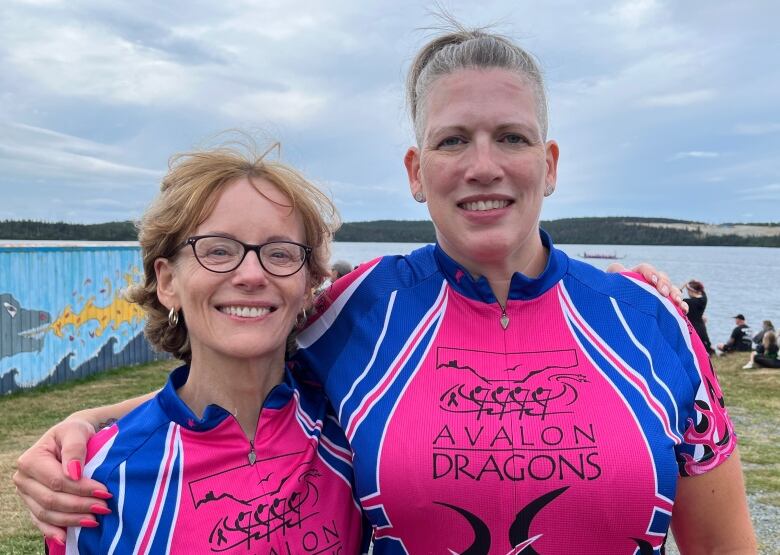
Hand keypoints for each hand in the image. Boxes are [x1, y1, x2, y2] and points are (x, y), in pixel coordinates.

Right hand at [13, 417, 108, 544]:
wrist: (71, 438)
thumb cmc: (74, 432)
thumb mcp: (76, 431)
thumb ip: (75, 448)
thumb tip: (73, 473)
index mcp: (31, 460)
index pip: (57, 481)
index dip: (81, 489)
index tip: (104, 492)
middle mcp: (23, 479)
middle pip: (51, 500)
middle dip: (79, 506)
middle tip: (104, 508)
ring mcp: (26, 494)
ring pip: (47, 514)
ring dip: (71, 520)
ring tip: (95, 520)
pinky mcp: (32, 504)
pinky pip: (41, 521)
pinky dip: (53, 531)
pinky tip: (66, 538)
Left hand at [606, 262, 687, 312]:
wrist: (609, 323)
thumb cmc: (604, 308)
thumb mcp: (605, 297)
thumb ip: (611, 289)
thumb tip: (617, 282)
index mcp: (626, 277)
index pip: (639, 269)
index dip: (647, 272)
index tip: (652, 281)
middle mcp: (641, 281)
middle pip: (657, 275)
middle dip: (663, 282)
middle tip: (663, 293)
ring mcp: (652, 291)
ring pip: (667, 286)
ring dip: (674, 292)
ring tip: (677, 302)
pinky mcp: (660, 303)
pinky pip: (673, 300)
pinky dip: (679, 304)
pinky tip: (683, 310)